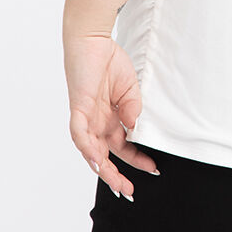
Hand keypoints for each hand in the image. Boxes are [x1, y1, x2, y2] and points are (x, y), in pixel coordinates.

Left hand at [63, 33, 158, 197]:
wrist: (93, 41)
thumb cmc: (109, 61)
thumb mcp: (130, 89)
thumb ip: (133, 109)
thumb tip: (135, 129)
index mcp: (110, 118)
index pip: (123, 145)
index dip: (136, 158)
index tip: (152, 167)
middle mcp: (97, 122)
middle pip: (106, 155)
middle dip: (117, 174)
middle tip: (130, 190)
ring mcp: (87, 118)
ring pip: (91, 151)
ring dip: (103, 168)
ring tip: (117, 183)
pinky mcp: (78, 110)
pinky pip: (80, 134)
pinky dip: (87, 148)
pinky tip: (97, 160)